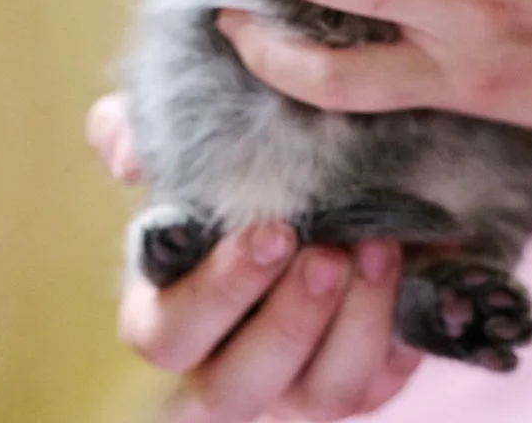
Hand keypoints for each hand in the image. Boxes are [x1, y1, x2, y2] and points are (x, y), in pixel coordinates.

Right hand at [87, 96, 419, 421]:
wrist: (325, 175)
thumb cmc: (234, 167)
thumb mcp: (181, 142)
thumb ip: (133, 134)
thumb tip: (130, 157)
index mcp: (169, 314)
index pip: (167, 335)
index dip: (218, 292)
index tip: (271, 232)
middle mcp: (225, 367)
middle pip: (237, 388)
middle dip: (288, 320)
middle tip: (327, 253)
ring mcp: (293, 387)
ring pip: (319, 396)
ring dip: (352, 322)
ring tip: (376, 247)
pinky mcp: (358, 381)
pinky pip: (375, 381)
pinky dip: (390, 327)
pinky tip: (400, 264)